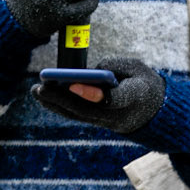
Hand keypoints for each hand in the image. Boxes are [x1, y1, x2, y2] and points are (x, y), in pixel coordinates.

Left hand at [35, 55, 165, 133]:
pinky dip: (59, 107)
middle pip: (87, 110)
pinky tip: (44, 98)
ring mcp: (107, 122)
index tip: (72, 84)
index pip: (112, 99)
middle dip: (62, 99)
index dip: (92, 93)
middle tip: (41, 88)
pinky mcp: (98, 123)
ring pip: (78, 115)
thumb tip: (86, 73)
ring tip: (37, 92)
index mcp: (134, 98)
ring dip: (55, 104)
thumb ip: (113, 67)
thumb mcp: (135, 68)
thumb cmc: (142, 83)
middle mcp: (118, 115)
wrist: (152, 111)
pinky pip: (77, 116)